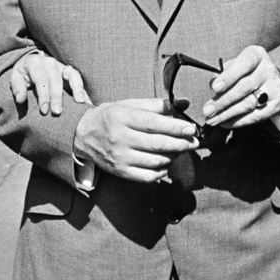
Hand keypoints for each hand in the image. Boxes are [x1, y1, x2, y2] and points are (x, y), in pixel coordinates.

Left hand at [10, 51, 90, 115]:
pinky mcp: (69, 71)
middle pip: (56, 80)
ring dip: (77, 90)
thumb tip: (20, 99)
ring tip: (80, 103)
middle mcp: (50, 62)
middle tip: (57, 112)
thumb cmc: (23, 74)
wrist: (31, 63)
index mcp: (35, 62)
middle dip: (57, 97)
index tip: (44, 111)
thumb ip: (17, 88)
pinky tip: (87, 102)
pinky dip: (84, 91)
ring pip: (72, 76)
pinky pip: (79, 79)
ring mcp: (61, 66)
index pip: (41, 79)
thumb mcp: (16, 78)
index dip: (43, 95)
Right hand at [74, 99, 198, 182]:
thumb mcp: (130, 105)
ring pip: (155, 161)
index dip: (176, 127)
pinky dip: (162, 171)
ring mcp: (120, 158)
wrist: (84, 134)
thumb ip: (157, 104)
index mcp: (122, 117)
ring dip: (174, 157)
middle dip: (181, 144)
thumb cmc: (111, 117)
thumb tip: (183, 103)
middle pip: (157, 144)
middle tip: (194, 142)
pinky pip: (148, 177)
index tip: (192, 129)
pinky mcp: (120, 172)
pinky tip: (166, 163)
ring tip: (180, 150)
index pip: (153, 123)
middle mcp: (120, 138)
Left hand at [202, 46, 279, 129]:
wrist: (273, 81)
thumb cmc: (246, 72)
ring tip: (212, 120)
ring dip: (227, 114)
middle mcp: (268, 70)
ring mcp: (274, 88)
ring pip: (249, 104)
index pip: (244, 64)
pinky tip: (225, 123)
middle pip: (244, 87)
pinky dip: (238, 121)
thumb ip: (223, 72)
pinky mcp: (277, 104)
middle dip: (223, 101)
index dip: (229, 76)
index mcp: (256, 55)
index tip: (215, 87)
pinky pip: (256, 116)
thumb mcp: (236, 65)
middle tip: (207, 110)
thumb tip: (213, 83)